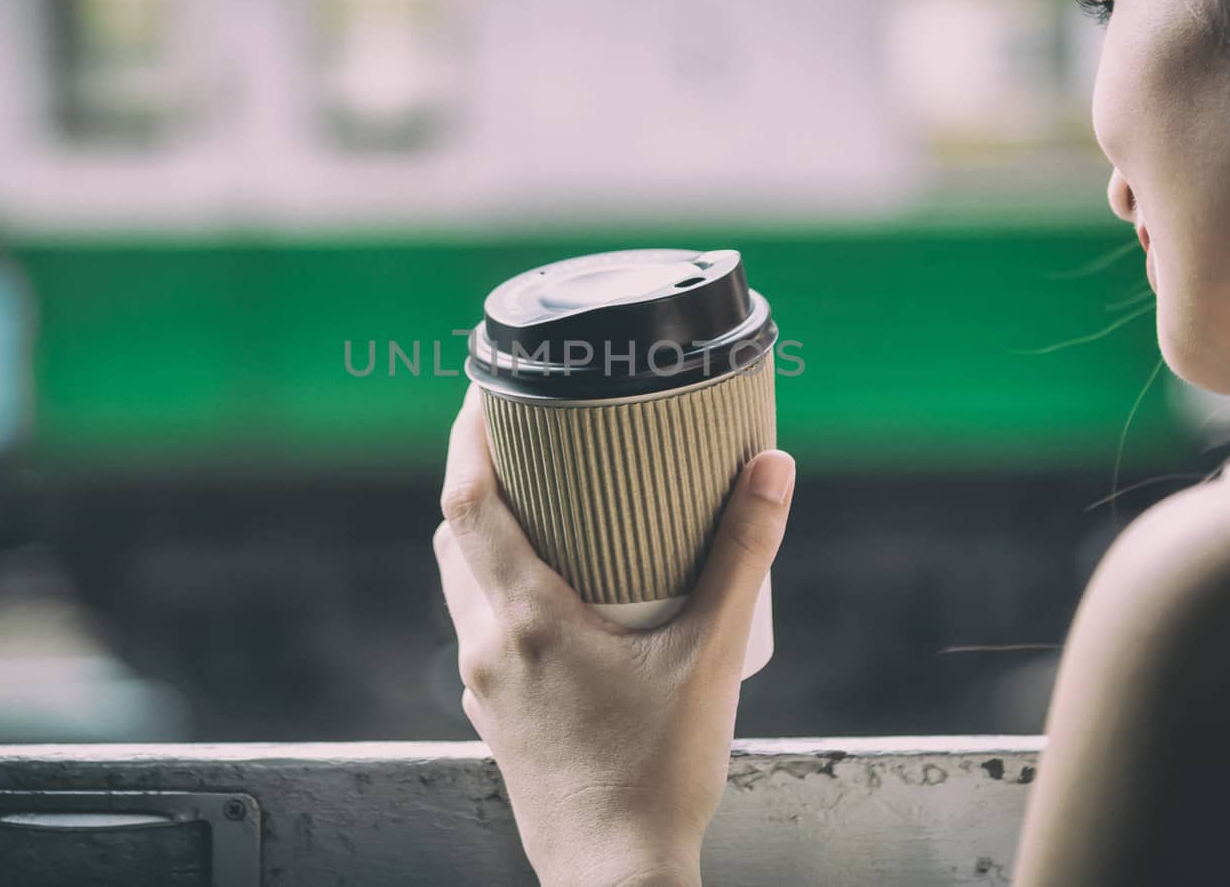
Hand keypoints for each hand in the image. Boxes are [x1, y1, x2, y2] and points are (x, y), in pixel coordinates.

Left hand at [432, 384, 795, 886]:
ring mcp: (483, 687)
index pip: (465, 501)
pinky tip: (558, 602)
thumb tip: (772, 468)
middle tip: (525, 445)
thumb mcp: (712, 655)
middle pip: (457, 536)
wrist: (616, 879)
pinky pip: (481, 633)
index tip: (485, 391)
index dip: (467, 436)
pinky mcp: (495, 718)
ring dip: (490, 541)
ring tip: (545, 515)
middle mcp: (488, 646)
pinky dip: (502, 595)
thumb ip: (743, 556)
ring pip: (463, 587)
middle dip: (482, 481)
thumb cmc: (658, 776)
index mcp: (525, 619)